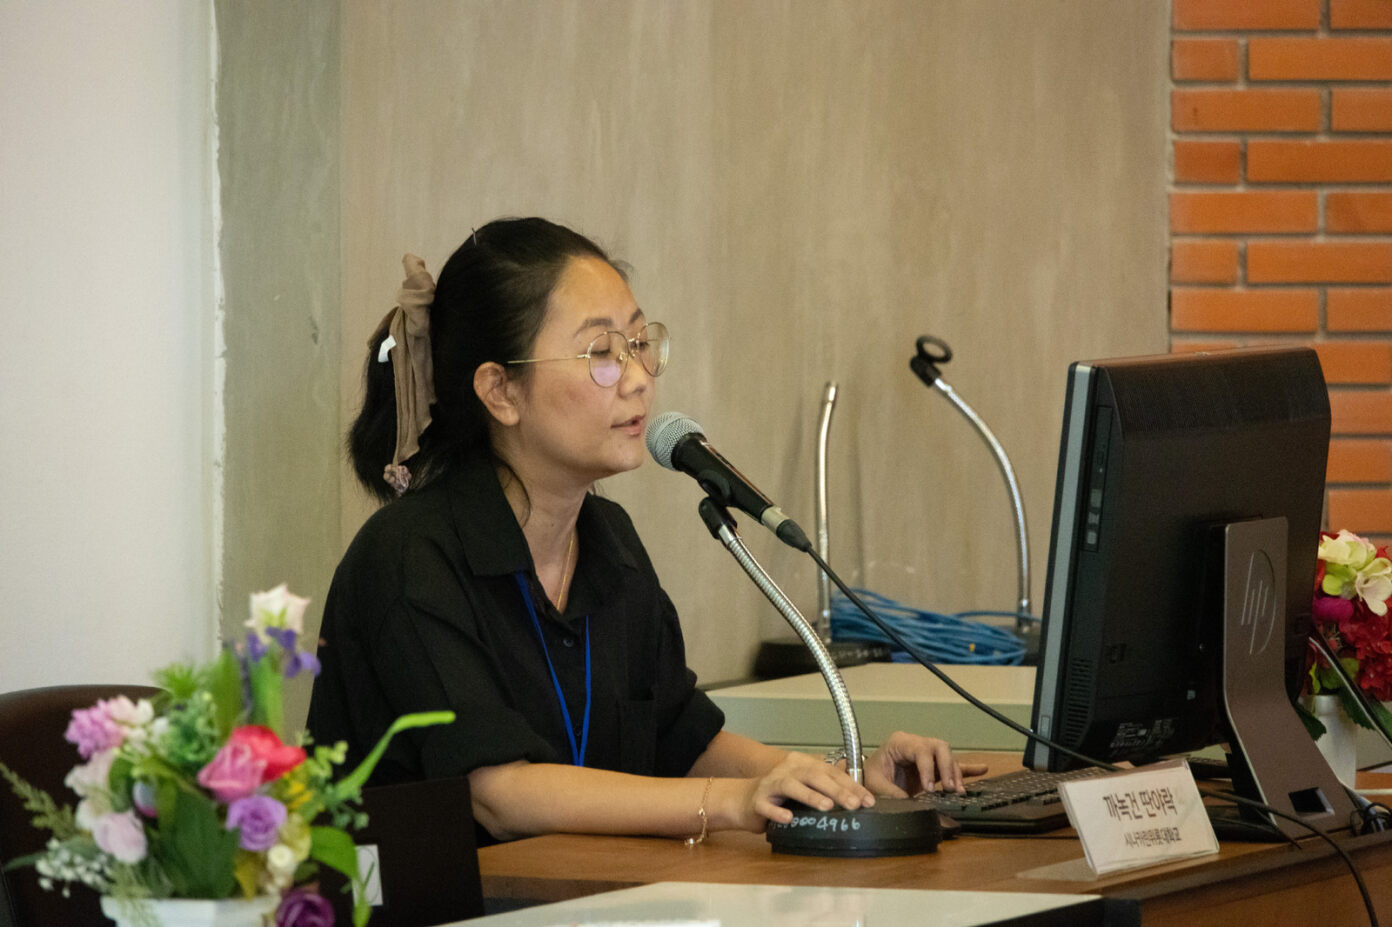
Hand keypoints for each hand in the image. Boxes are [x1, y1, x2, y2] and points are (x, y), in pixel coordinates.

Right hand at [723, 751, 875, 831]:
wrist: (743, 800)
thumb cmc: (779, 794)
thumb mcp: (805, 785)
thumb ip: (827, 785)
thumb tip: (858, 792)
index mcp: (802, 764)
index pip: (830, 772)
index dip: (850, 785)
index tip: (868, 800)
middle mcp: (787, 770)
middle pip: (814, 775)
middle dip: (836, 790)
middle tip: (854, 804)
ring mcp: (770, 784)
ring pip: (791, 786)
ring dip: (809, 795)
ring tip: (826, 806)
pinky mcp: (757, 801)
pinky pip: (767, 806)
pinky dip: (778, 812)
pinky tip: (788, 818)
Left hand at [863, 731, 989, 796]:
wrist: (868, 778)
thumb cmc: (870, 776)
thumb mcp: (875, 784)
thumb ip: (891, 793)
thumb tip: (909, 804)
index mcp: (899, 743)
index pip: (920, 749)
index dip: (927, 768)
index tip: (929, 788)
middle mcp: (916, 744)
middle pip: (939, 748)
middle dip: (946, 767)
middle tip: (949, 789)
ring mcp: (926, 754)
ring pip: (948, 757)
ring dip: (955, 774)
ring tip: (958, 792)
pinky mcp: (933, 767)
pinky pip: (953, 765)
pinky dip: (967, 769)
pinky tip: (981, 769)